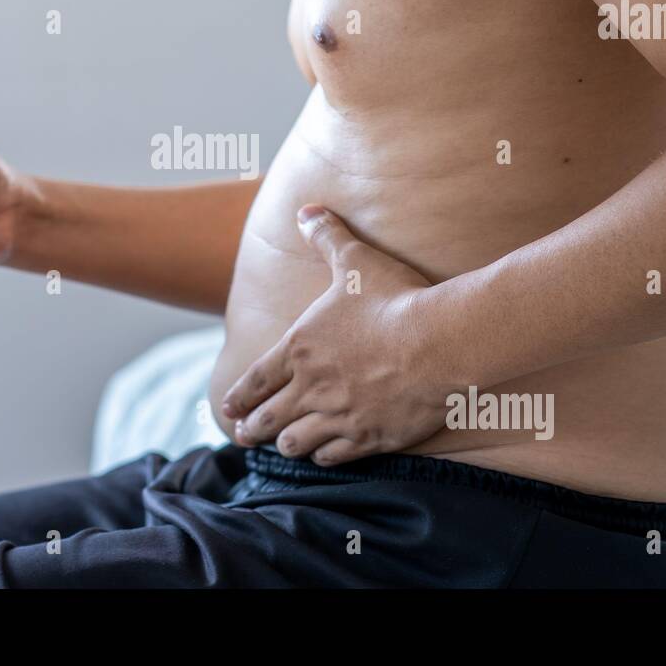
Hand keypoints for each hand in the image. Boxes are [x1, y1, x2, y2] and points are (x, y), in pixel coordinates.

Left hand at [220, 205, 454, 465]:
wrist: (438, 342)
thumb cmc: (394, 299)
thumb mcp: (355, 261)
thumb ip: (327, 236)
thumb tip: (306, 209)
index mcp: (299, 350)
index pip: (255, 380)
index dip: (238, 396)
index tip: (226, 408)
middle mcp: (311, 388)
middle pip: (269, 417)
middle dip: (252, 426)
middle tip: (243, 434)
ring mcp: (340, 416)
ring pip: (297, 442)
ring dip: (287, 443)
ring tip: (284, 445)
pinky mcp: (370, 437)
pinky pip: (335, 456)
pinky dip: (325, 456)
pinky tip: (324, 454)